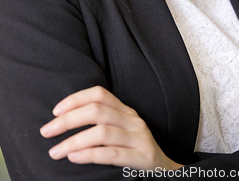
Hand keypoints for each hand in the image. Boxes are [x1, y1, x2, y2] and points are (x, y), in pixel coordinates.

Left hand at [40, 85, 182, 170]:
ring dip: (74, 140)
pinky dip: (90, 154)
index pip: (99, 94)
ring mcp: (138, 137)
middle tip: (47, 131)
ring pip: (102, 132)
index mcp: (125, 110)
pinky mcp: (142, 157)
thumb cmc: (135, 149)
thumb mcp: (122, 129)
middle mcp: (132, 119)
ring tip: (56, 151)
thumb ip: (102, 122)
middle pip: (97, 111)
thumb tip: (64, 120)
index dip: (76, 99)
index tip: (55, 111)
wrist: (165, 169)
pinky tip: (74, 157)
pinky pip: (112, 153)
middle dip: (68, 120)